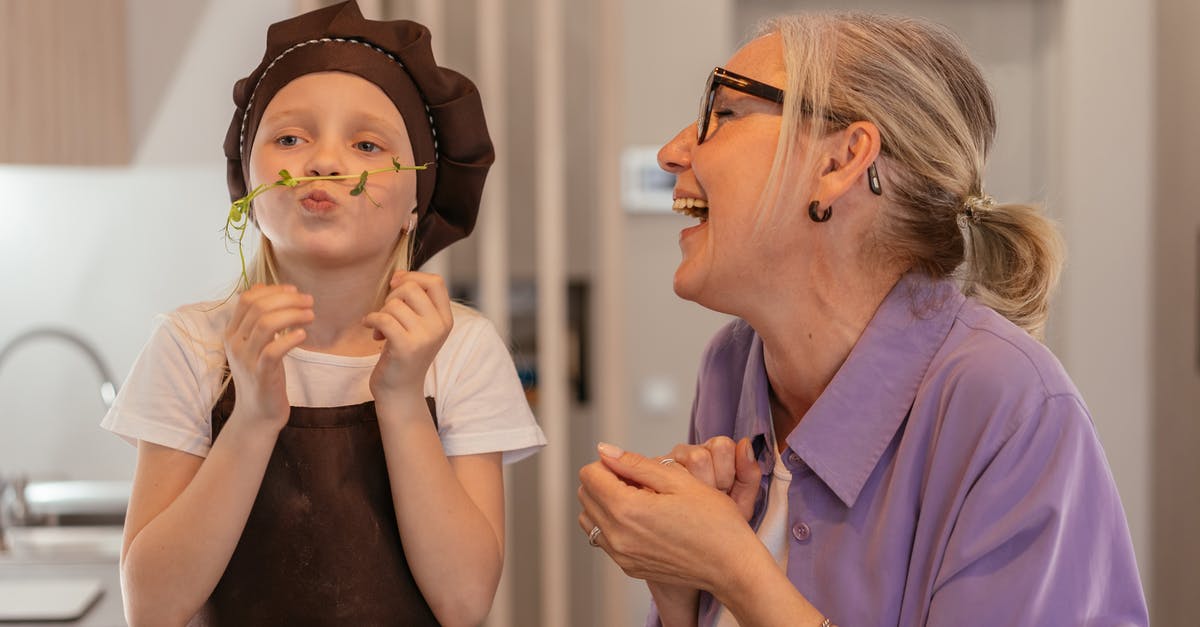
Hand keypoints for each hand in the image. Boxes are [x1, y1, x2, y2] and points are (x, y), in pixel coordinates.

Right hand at [223, 284, 313, 431]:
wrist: (257, 414)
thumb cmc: (262, 374)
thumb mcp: (256, 344)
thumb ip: (258, 319)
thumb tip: (267, 289)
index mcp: (232, 332)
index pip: (247, 298)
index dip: (273, 290)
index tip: (294, 290)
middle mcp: (235, 343)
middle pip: (259, 307)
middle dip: (288, 299)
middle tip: (309, 301)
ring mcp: (247, 359)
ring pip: (266, 324)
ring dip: (293, 314)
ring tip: (311, 315)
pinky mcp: (261, 375)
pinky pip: (274, 350)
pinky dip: (290, 338)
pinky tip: (303, 335)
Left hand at [363, 271, 452, 400]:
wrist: (400, 392)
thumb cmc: (404, 355)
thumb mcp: (419, 326)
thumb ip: (415, 301)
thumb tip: (399, 274)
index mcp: (445, 319)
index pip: (435, 282)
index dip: (413, 277)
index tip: (396, 285)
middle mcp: (439, 326)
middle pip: (411, 288)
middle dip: (391, 297)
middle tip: (387, 315)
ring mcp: (425, 337)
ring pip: (394, 304)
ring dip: (380, 314)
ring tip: (381, 331)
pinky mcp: (406, 347)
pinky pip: (383, 318)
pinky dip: (371, 321)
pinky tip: (371, 331)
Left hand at [577, 444, 760, 592]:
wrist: (732, 566)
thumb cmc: (715, 522)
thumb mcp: (678, 480)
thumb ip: (635, 463)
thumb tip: (604, 451)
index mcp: (627, 510)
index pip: (589, 475)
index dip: (609, 463)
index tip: (633, 467)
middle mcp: (618, 536)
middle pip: (585, 495)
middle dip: (605, 480)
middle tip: (639, 481)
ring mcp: (622, 556)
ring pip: (590, 519)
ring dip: (606, 503)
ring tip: (640, 499)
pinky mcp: (630, 568)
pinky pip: (604, 539)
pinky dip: (614, 524)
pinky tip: (644, 519)